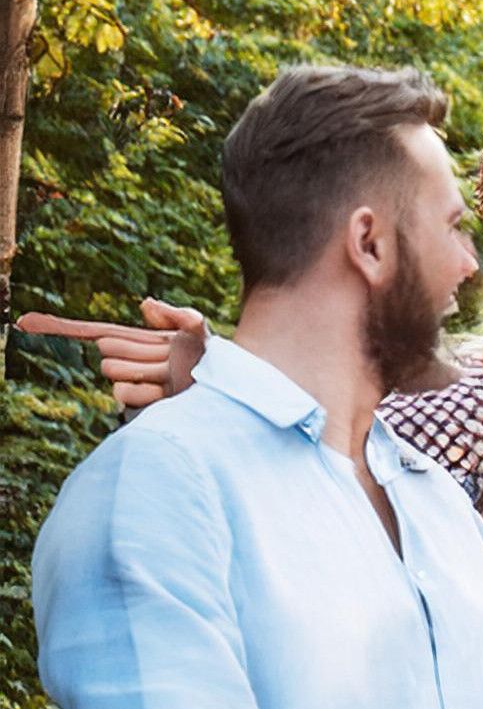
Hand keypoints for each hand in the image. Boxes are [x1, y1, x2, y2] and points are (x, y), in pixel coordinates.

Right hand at [16, 298, 207, 408]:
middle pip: (106, 353)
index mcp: (139, 341)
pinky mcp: (143, 403)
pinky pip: (122, 395)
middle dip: (130, 352)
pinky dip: (143, 392)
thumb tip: (143, 304)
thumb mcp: (198, 327)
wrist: (231, 383)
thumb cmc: (215, 353)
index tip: (25, 323)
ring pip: (112, 375)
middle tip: (163, 357)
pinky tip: (165, 391)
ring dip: (139, 371)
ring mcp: (135, 382)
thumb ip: (176, 313)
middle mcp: (131, 361)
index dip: (61, 327)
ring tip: (168, 374)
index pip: (95, 332)